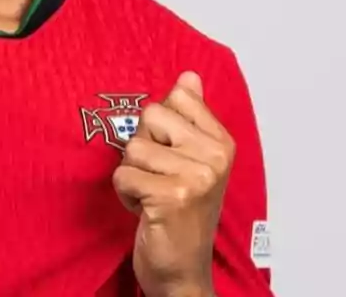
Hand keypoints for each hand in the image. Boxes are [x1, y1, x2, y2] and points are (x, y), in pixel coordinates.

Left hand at [112, 71, 233, 296]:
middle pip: (150, 117)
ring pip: (133, 147)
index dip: (160, 125)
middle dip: (143, 148)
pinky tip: (144, 209)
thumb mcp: (193, 161)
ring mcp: (195, 177)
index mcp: (222, 143)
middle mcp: (215, 158)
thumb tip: (189, 76)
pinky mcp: (170, 197)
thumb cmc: (183, 214)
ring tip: (152, 195)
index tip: (171, 153)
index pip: (176, 97)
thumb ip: (190, 116)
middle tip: (159, 177)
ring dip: (133, 174)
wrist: (182, 270)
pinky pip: (123, 175)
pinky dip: (125, 193)